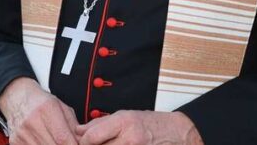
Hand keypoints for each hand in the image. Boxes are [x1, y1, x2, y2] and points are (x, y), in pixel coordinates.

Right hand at [0, 77, 79, 144]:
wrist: (17, 97)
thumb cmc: (41, 102)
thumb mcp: (61, 107)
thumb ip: (74, 125)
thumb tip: (83, 142)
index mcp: (47, 109)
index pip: (63, 138)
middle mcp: (33, 122)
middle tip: (68, 143)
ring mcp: (22, 133)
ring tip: (55, 141)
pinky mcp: (16, 142)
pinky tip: (45, 142)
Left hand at [76, 110, 202, 144]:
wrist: (177, 134)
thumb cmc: (150, 124)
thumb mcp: (125, 115)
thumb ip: (99, 124)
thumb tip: (78, 131)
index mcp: (124, 123)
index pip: (92, 137)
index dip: (82, 142)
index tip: (80, 142)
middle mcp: (131, 139)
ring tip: (110, 144)